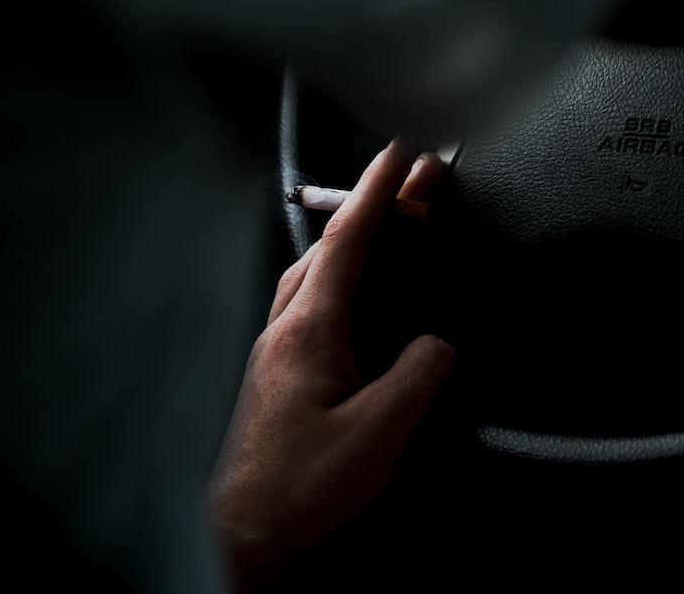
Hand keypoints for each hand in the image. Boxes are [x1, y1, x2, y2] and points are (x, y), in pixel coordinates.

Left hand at [206, 140, 455, 591]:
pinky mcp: (278, 371)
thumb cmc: (297, 487)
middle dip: (376, 207)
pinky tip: (356, 297)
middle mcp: (285, 329)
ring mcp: (276, 349)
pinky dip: (340, 277)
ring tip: (393, 230)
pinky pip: (310, 301)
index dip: (379, 189)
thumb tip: (440, 343)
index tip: (401, 153)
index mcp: (309, 330)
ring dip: (355, 241)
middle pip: (331, 246)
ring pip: (315, 271)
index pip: (348, 239)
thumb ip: (420, 376)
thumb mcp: (380, 433)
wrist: (244, 530)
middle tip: (416, 188)